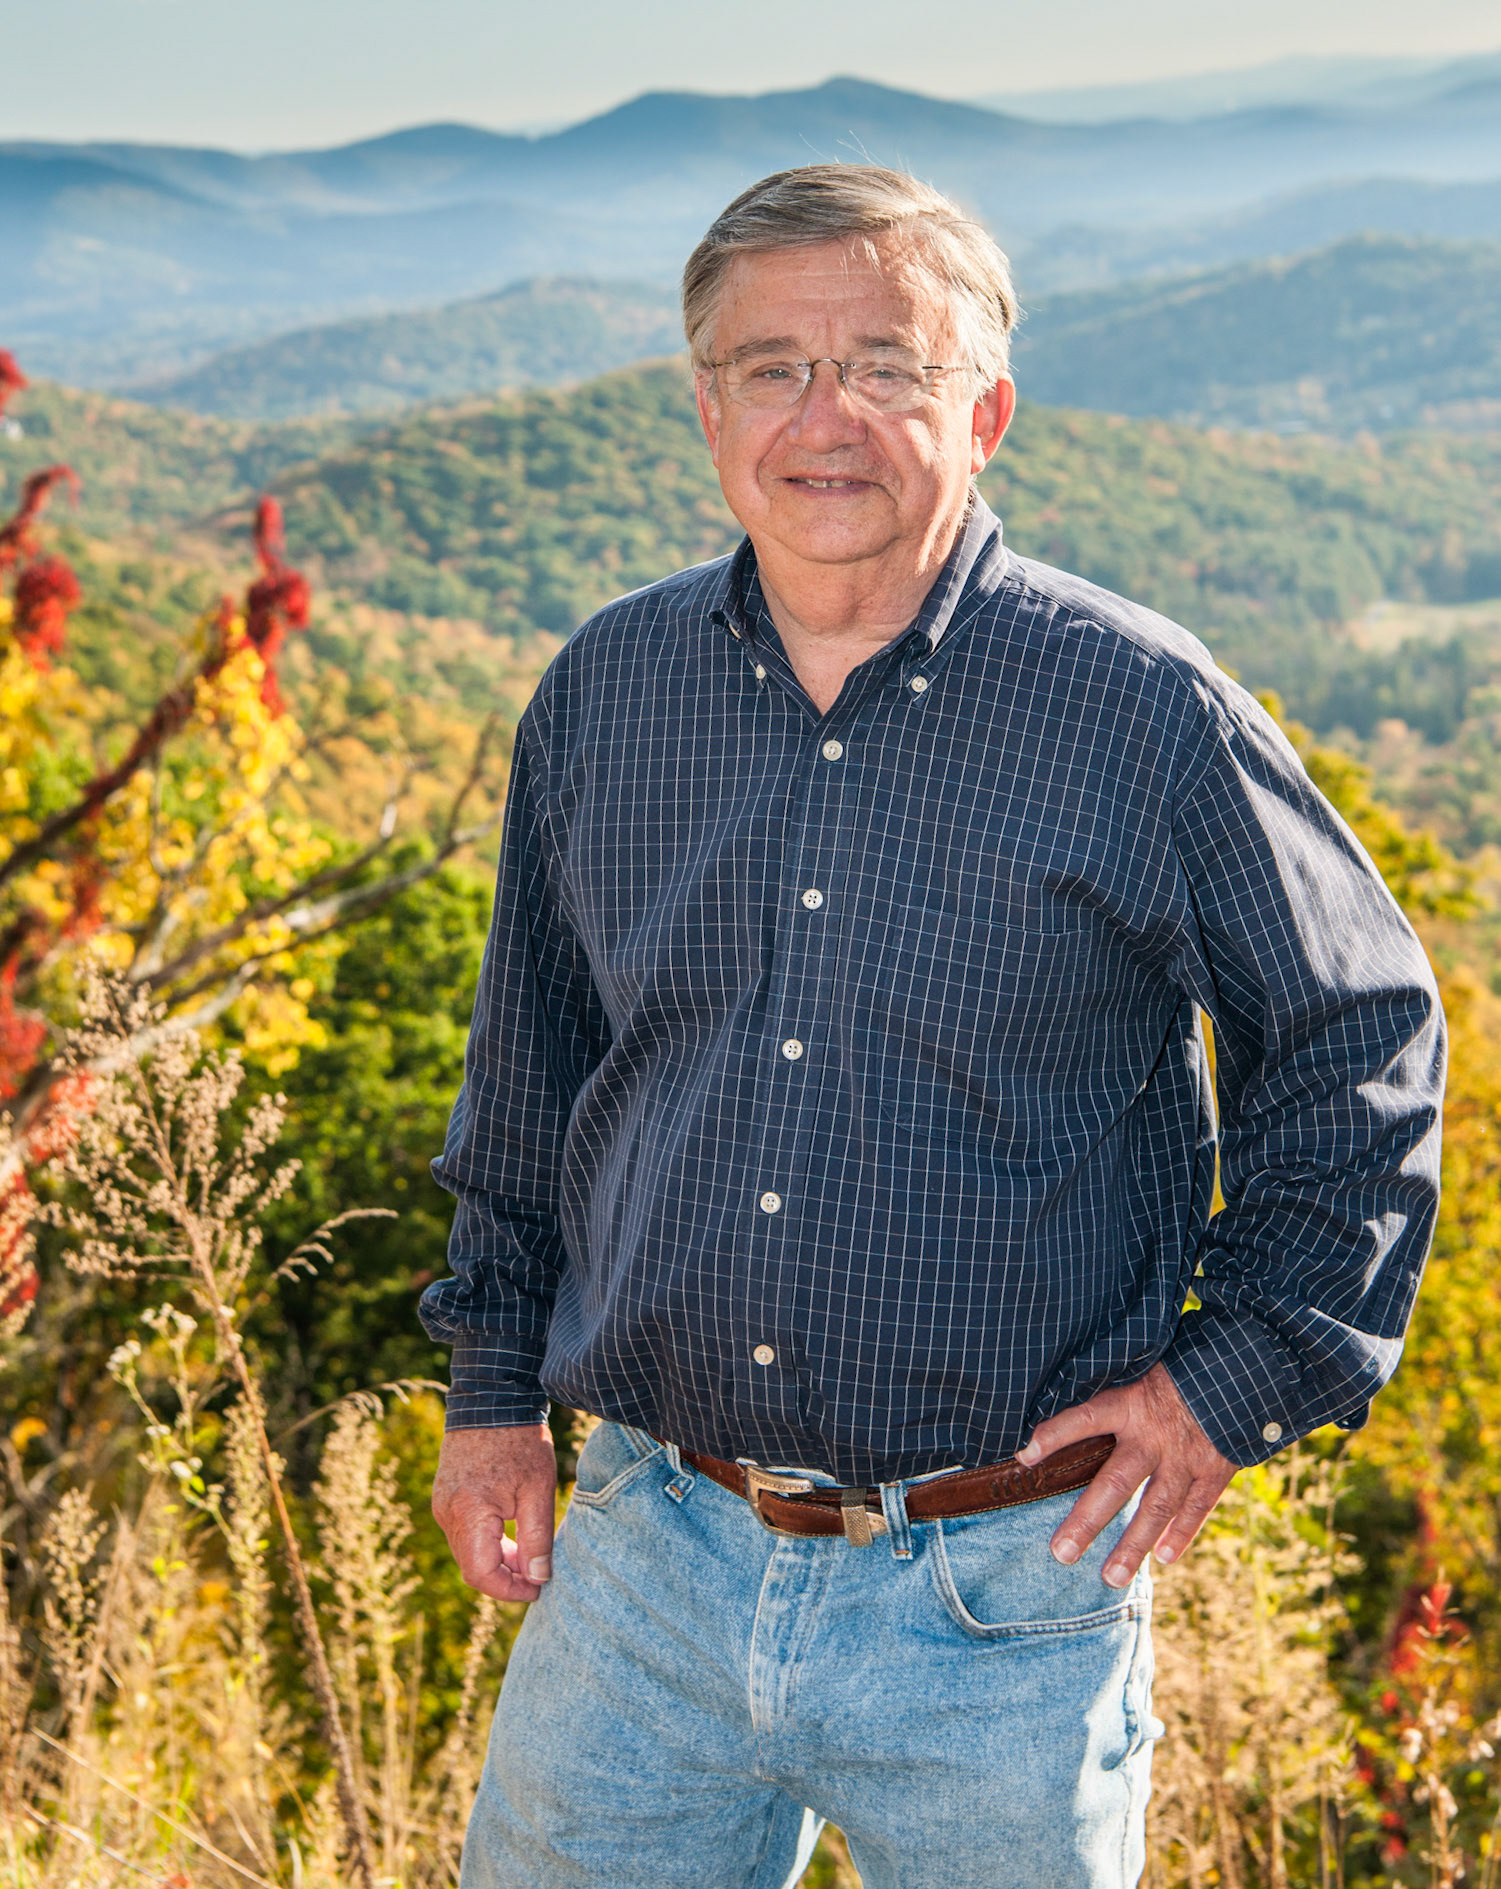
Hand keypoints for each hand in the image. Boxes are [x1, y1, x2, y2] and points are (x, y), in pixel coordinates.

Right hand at [432, 1422, 557, 1602]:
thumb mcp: (538, 1489)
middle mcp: (447, 1513)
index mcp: (468, 1513)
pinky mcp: (444, 1498)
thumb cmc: (518, 1440)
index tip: (538, 1589)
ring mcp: (441, 1505)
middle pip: (472, 1568)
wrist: (491, 1397)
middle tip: (539, 1574)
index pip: (482, 1574)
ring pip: (468, 1553)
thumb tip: (539, 1578)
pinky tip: (512, 1533)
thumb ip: (537, 1538)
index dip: (510, 1590)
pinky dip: (486, 1543)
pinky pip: (464, 1534)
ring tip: (530, 1552)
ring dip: (497, 1560)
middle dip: (506, 1577)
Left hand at [1016, 1363, 1236, 1588]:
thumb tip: (1061, 1401)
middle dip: (1088, 1520)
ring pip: (1156, 1507)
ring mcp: (1187, 1455)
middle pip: (1116, 1482)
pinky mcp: (1216, 1469)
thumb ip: (1109, 1391)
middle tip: (1062, 1553)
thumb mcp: (1136, 1367)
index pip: (1085, 1419)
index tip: (1024, 1457)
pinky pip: (1197, 1508)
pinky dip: (1180, 1534)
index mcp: (1130, 1403)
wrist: (1237, 1366)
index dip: (1055, 1435)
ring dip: (1133, 1545)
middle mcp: (1155, 1434)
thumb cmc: (1174, 1368)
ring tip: (1110, 1577)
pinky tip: (1163, 1558)